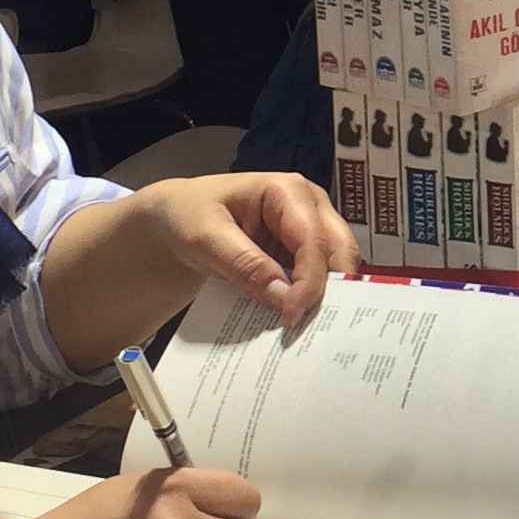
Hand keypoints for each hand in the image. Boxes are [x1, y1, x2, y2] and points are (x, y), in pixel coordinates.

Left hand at [136, 172, 361, 323]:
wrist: (179, 220)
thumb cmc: (190, 216)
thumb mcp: (206, 237)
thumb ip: (244, 264)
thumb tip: (282, 296)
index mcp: (288, 191)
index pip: (312, 239)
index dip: (309, 280)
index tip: (292, 315)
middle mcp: (309, 207)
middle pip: (339, 251)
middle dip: (330, 290)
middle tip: (308, 326)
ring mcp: (310, 230)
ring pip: (335, 268)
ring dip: (322, 298)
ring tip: (302, 328)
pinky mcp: (302, 254)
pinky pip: (318, 280)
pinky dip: (309, 300)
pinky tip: (292, 319)